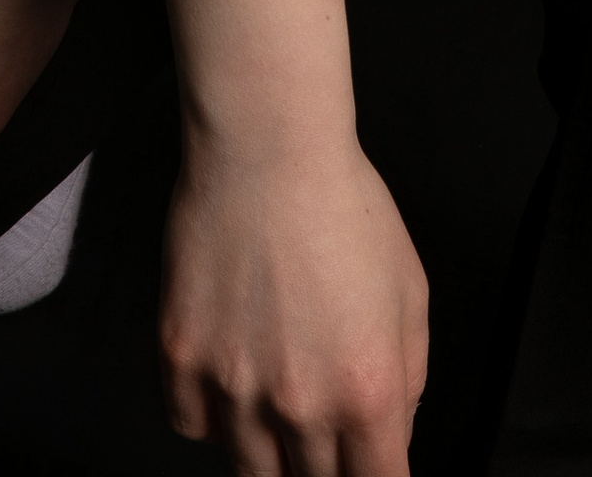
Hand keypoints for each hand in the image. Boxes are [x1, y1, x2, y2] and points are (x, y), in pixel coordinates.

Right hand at [159, 130, 428, 474]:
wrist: (267, 147)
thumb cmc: (345, 204)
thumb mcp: (411, 290)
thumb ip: (408, 376)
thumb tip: (391, 429)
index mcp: (367, 389)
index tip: (368, 464)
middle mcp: (299, 404)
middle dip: (324, 465)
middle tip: (320, 421)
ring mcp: (232, 388)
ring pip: (249, 470)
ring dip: (268, 448)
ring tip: (275, 392)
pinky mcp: (181, 361)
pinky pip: (193, 427)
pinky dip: (212, 415)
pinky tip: (231, 371)